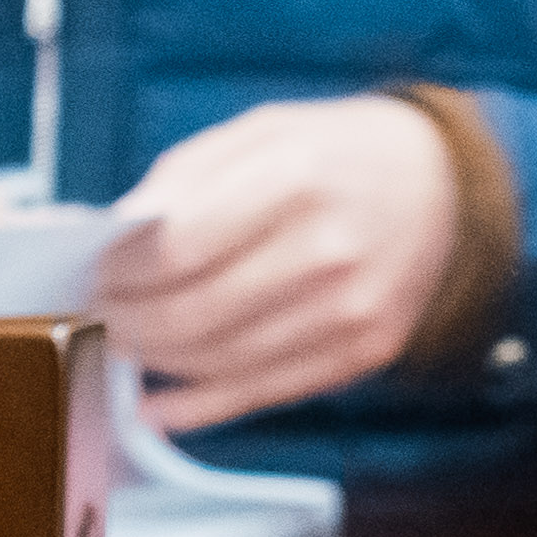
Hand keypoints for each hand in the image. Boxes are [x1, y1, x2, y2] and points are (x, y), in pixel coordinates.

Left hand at [95, 94, 464, 434]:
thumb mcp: (262, 131)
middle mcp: (330, 250)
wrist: (446, 185)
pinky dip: (197, 406)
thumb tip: (115, 238)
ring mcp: (352, 310)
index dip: (116, 270)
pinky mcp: (364, 351)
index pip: (175, 250)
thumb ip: (184, 177)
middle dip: (123, 321)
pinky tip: (157, 403)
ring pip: (217, 362)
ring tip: (126, 340)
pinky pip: (261, 393)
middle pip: (190, 315)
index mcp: (298, 179)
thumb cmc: (339, 153)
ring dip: (153, 360)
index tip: (90, 270)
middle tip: (97, 311)